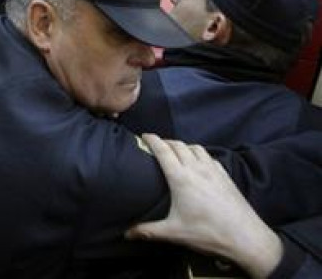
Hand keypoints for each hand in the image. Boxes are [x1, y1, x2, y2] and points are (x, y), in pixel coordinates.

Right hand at [126, 135, 282, 278]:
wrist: (246, 237)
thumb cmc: (209, 233)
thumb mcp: (174, 233)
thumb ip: (148, 231)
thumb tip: (127, 234)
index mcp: (181, 178)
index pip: (163, 150)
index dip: (152, 140)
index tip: (143, 135)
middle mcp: (197, 169)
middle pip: (178, 145)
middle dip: (165, 141)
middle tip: (156, 144)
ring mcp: (214, 171)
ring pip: (195, 147)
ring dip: (183, 145)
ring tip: (176, 151)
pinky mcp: (226, 176)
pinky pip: (210, 157)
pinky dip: (199, 154)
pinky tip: (199, 163)